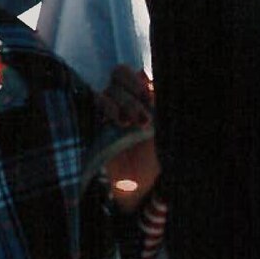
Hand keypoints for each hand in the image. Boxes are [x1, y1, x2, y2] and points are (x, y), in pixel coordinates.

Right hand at [100, 66, 159, 209]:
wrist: (140, 186)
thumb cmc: (157, 159)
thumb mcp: (165, 130)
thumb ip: (159, 104)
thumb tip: (147, 76)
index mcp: (143, 98)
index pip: (135, 72)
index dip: (140, 79)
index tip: (149, 94)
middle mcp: (125, 99)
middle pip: (119, 74)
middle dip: (133, 91)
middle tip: (144, 114)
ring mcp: (108, 109)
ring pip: (110, 88)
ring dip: (124, 102)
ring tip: (135, 123)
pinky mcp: (95, 120)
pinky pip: (96, 101)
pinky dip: (108, 106)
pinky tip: (119, 122)